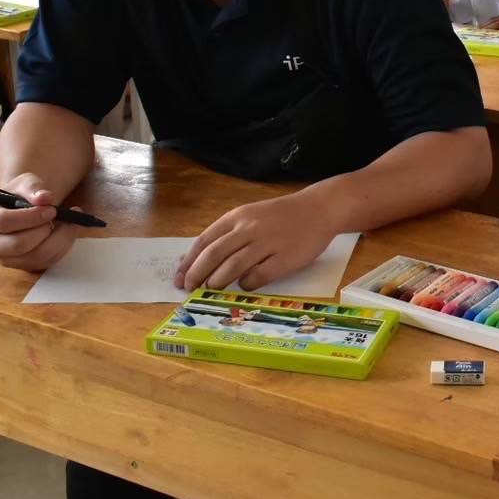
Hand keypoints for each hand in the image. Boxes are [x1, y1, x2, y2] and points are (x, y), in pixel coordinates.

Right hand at [0, 172, 79, 271]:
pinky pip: (49, 261)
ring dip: (59, 238)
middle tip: (59, 215)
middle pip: (18, 245)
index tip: (51, 209)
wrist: (25, 209)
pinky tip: (66, 231)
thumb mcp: (26, 183)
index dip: (30, 217)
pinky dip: (63, 246)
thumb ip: (34, 188)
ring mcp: (7, 259)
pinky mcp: (24, 267)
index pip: (3, 222)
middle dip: (44, 230)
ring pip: (37, 256)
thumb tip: (45, 198)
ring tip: (69, 221)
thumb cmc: (21, 195)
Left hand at [176, 194, 337, 291]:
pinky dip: (247, 284)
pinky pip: (259, 276)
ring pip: (233, 266)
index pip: (205, 241)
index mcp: (238, 217)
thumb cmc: (281, 216)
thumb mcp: (250, 216)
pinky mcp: (285, 258)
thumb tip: (197, 260)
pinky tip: (245, 285)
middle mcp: (250, 228)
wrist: (319, 209)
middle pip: (215, 255)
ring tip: (212, 289)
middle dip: (197, 274)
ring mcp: (268, 243)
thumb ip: (227, 235)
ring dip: (218, 281)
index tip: (179, 278)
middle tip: (189, 289)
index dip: (189, 262)